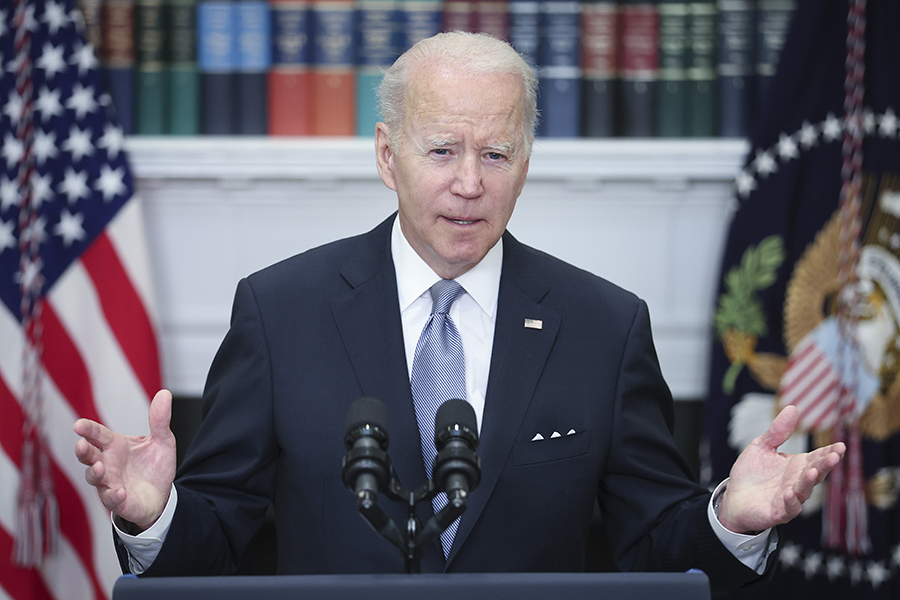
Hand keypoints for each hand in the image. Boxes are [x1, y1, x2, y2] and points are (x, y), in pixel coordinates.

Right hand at [74, 389, 176, 531]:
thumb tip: (164, 393)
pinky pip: (110, 499)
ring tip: (99, 467)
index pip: (98, 434)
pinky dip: (113, 495)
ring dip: (94, 473)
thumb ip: (160, 420)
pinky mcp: (117, 501)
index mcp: (116, 445)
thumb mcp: (162, 440)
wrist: (162, 494)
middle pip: (89, 456)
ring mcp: (110, 482)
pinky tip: (120, 491)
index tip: (78, 425)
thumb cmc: (155, 466)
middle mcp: (108, 463)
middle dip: (83, 451)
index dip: (88, 429)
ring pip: (94, 478)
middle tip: (81, 445)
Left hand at [717, 405, 845, 534]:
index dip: (829, 452)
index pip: (817, 457)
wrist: (733, 497)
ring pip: (804, 490)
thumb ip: (777, 431)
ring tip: (813, 471)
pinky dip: (790, 501)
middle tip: (834, 456)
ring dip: (809, 482)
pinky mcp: (778, 512)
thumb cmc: (751, 473)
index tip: (840, 446)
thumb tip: (793, 408)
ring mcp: (789, 498)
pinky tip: (789, 493)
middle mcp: (797, 482)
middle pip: (815, 473)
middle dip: (825, 465)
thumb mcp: (762, 447)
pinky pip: (788, 508)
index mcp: (796, 465)